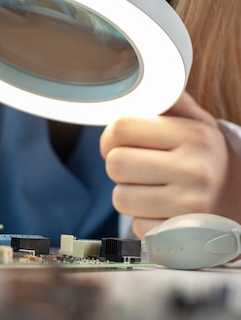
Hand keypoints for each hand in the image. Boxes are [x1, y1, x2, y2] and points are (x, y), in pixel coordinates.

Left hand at [100, 91, 240, 239]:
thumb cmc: (208, 159)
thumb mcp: (198, 123)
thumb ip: (168, 101)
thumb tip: (137, 82)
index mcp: (194, 136)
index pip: (122, 127)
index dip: (110, 136)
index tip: (118, 142)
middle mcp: (195, 170)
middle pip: (115, 164)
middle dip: (118, 166)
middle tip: (135, 167)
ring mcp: (190, 207)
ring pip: (120, 197)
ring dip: (128, 194)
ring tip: (150, 189)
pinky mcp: (182, 237)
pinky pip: (135, 226)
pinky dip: (142, 220)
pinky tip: (162, 211)